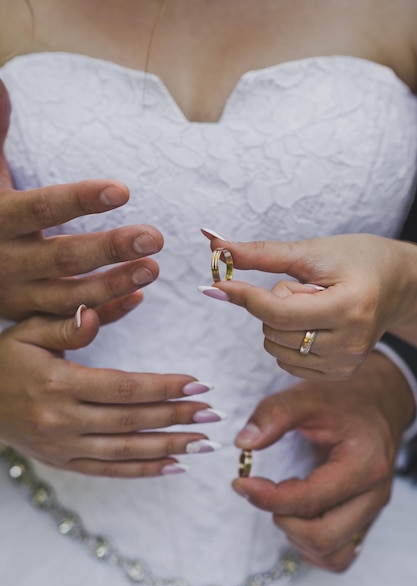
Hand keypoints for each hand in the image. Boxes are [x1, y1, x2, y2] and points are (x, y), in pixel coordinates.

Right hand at [0, 80, 163, 320]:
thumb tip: (3, 86)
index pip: (41, 209)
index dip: (79, 200)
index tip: (122, 190)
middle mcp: (8, 262)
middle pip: (63, 257)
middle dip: (110, 248)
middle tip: (155, 237)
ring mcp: (20, 296)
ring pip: (71, 296)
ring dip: (115, 285)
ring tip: (154, 268)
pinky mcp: (31, 318)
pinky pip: (71, 322)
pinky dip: (105, 312)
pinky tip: (138, 298)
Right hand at [0, 307, 220, 476]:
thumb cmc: (4, 359)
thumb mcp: (30, 331)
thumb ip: (70, 323)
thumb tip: (104, 308)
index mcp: (58, 384)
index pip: (123, 388)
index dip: (164, 387)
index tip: (199, 384)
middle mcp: (62, 420)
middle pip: (131, 422)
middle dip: (176, 418)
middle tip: (214, 415)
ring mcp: (62, 447)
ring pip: (125, 451)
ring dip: (168, 447)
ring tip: (203, 443)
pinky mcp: (62, 463)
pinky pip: (108, 471)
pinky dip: (142, 471)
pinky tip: (173, 466)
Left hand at [200, 229, 416, 378]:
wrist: (397, 284)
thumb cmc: (358, 259)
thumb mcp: (312, 251)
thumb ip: (262, 254)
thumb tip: (215, 246)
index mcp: (349, 307)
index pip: (278, 311)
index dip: (243, 296)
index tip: (216, 284)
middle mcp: (350, 343)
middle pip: (272, 330)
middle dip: (274, 304)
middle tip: (306, 288)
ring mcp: (345, 364)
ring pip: (275, 348)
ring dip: (279, 323)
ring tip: (314, 305)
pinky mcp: (339, 374)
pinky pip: (286, 362)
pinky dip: (287, 340)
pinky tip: (314, 323)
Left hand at [232, 351, 413, 571]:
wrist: (375, 401)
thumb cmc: (342, 398)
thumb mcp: (307, 396)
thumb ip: (274, 415)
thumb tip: (243, 443)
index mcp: (363, 464)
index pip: (309, 500)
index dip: (268, 497)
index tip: (240, 484)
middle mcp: (373, 494)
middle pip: (322, 537)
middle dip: (282, 518)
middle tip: (260, 491)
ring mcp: (372, 510)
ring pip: (333, 553)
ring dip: (297, 536)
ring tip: (281, 501)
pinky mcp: (365, 519)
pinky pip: (340, 554)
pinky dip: (313, 546)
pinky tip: (296, 516)